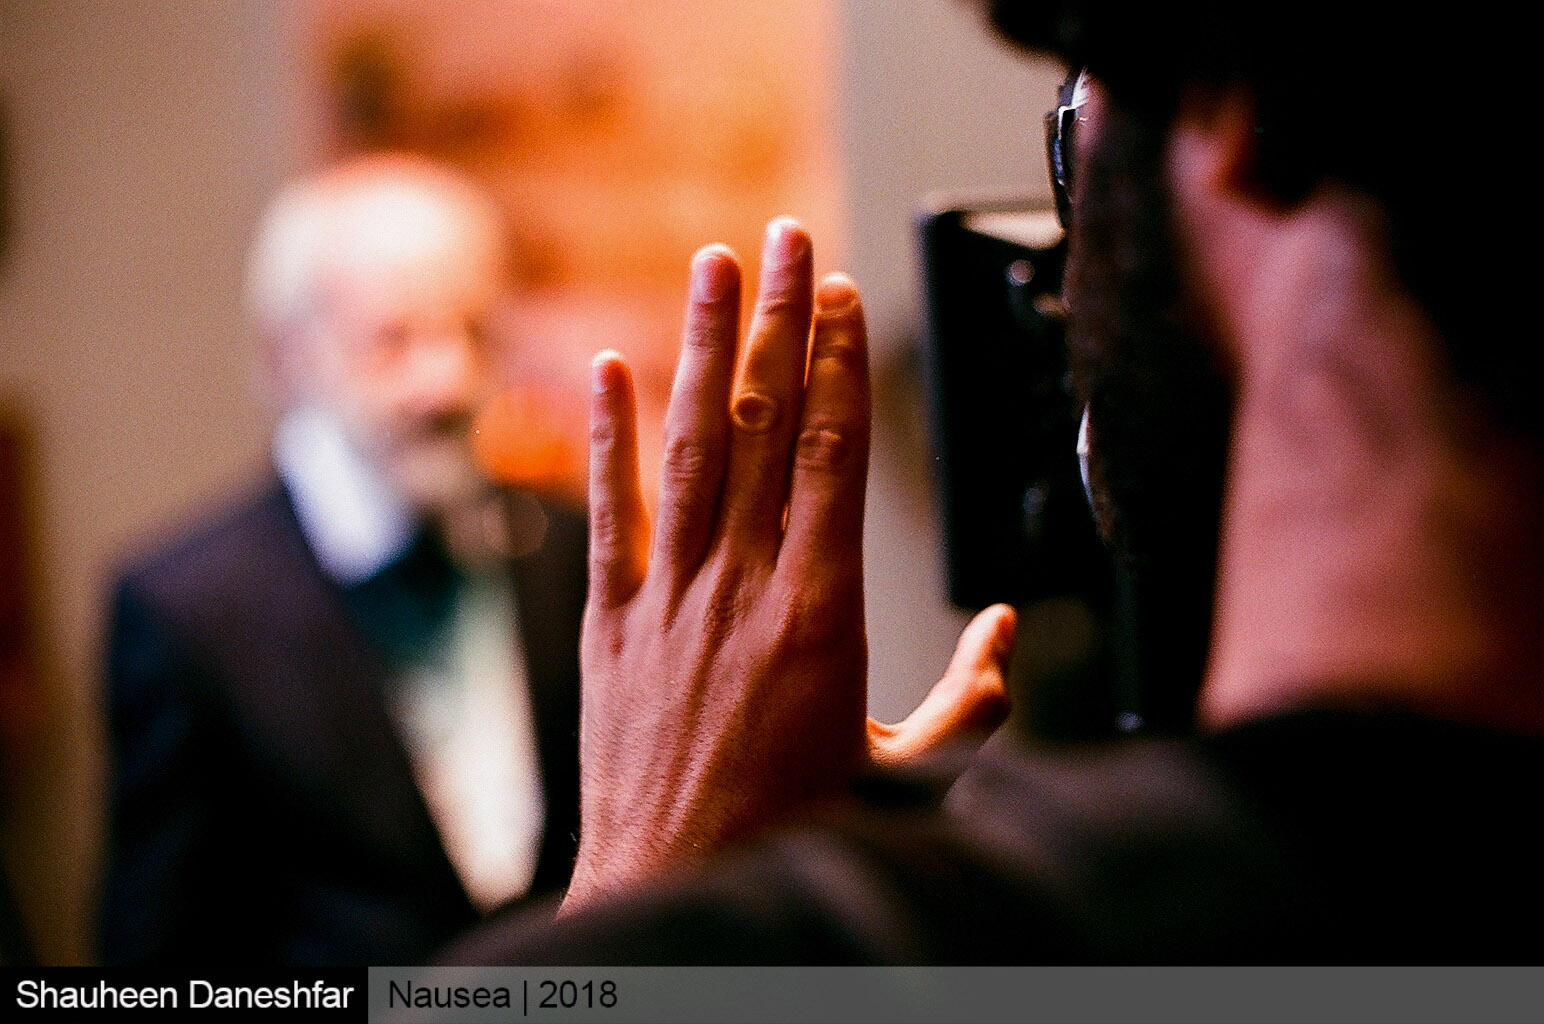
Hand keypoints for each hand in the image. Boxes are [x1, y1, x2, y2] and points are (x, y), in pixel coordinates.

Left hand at [566, 218, 1012, 909]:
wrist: (678, 890)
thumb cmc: (795, 833)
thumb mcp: (912, 772)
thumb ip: (972, 698)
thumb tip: (1008, 631)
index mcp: (820, 614)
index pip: (833, 456)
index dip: (838, 365)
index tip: (843, 296)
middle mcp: (741, 587)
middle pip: (767, 427)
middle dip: (781, 323)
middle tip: (790, 239)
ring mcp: (669, 599)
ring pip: (691, 449)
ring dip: (705, 351)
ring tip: (715, 266)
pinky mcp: (611, 624)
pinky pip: (610, 514)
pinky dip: (607, 439)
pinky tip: (607, 370)